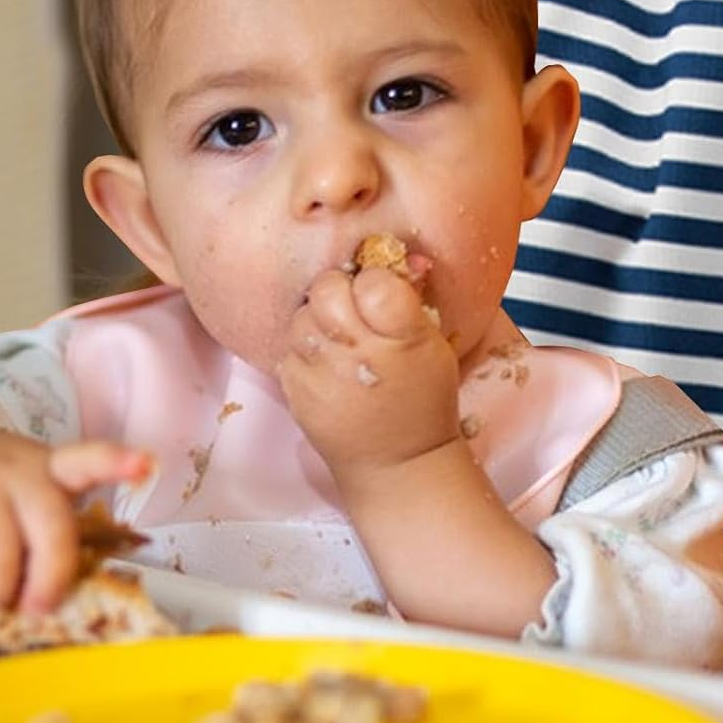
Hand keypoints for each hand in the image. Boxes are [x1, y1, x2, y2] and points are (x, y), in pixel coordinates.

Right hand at [0, 383, 150, 621]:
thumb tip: (44, 599)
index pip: (89, 460)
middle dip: (49, 579)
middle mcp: (20, 473)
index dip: (117, 463)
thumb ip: (41, 530)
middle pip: (51, 530)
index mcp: (52, 471)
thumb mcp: (22, 491)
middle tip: (36, 609)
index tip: (146, 466)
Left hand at [276, 266, 460, 491]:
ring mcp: (323, 376)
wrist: (399, 464)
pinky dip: (304, 352)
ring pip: (301, 317)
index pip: (374, 283)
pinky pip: (288, 351)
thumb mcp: (434, 348)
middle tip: (351, 308)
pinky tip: (325, 365)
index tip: (380, 293)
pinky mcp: (297, 394)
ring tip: (337, 338)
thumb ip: (411, 302)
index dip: (375, 280)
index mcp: (402, 340)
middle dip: (338, 291)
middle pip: (327, 290)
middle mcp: (359, 355)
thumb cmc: (422, 401)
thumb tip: (401, 258)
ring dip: (317, 320)